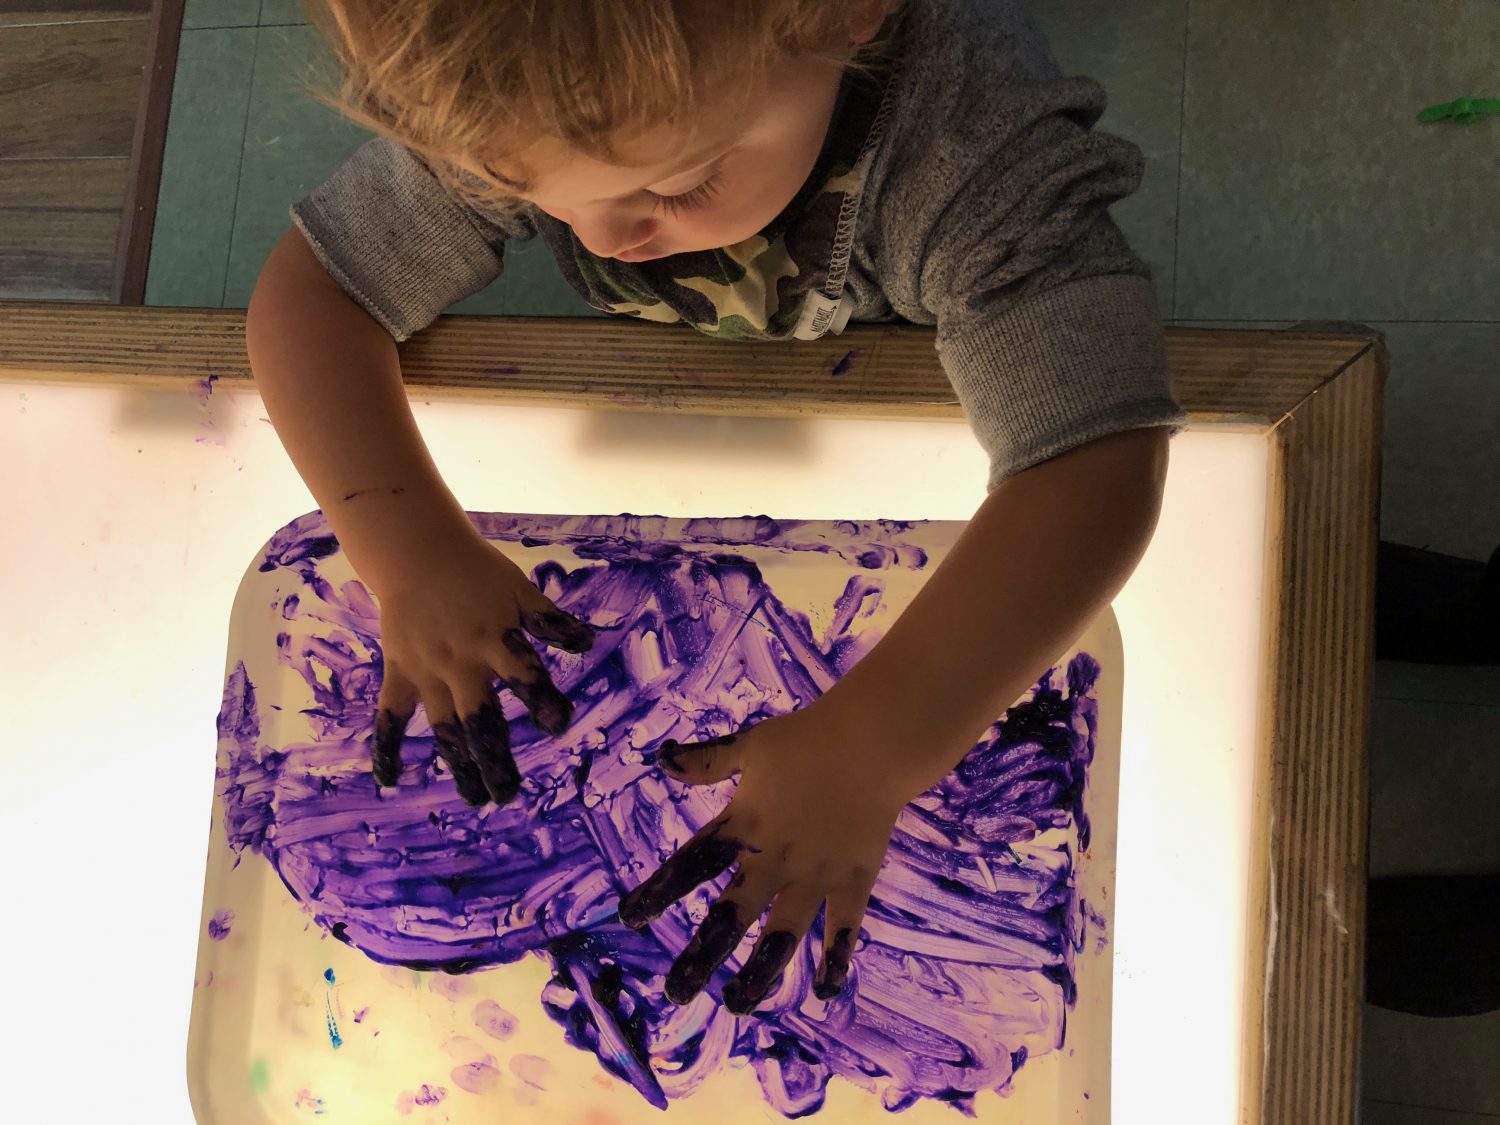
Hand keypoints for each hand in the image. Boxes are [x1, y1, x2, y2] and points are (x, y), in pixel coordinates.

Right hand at [371, 527, 594, 806]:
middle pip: (479, 719)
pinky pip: (390, 716)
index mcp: (494, 640)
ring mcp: (426, 672)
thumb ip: (551, 620)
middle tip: (509, 796)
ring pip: (443, 727)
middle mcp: (460, 663)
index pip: (524, 674)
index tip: (559, 726)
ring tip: (475, 798)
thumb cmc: (478, 575)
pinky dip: (387, 745)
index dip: (543, 699)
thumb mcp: (520, 590)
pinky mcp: (399, 674)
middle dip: (495, 759)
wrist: (418, 554)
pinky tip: (390, 779)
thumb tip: (588, 644)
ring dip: (459, 765)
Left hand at [617, 699, 914, 1013]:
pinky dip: (835, 960)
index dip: (659, 892)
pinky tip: (824, 991)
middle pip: (730, 916)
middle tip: (676, 993)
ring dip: (759, 973)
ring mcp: (814, 876)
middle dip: (701, 957)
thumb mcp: (750, 745)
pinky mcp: (852, 881)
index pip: (691, 865)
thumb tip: (661, 759)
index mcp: (743, 827)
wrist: (872, 742)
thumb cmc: (807, 740)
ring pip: (782, 935)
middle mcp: (773, 861)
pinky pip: (844, 929)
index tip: (630, 919)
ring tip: (738, 1004)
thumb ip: (707, 762)